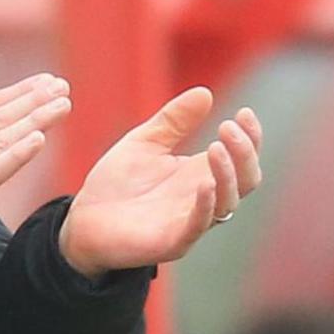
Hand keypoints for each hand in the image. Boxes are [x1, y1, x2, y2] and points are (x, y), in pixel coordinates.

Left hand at [59, 87, 263, 278]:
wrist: (82, 220)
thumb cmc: (116, 184)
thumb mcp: (145, 142)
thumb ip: (173, 120)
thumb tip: (203, 92)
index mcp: (200, 174)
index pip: (242, 158)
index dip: (251, 137)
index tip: (244, 112)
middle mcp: (204, 199)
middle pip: (246, 180)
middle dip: (244, 153)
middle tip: (228, 127)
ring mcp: (191, 222)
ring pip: (228, 202)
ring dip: (227, 174)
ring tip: (216, 147)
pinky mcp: (173, 241)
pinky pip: (198, 225)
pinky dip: (206, 206)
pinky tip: (204, 184)